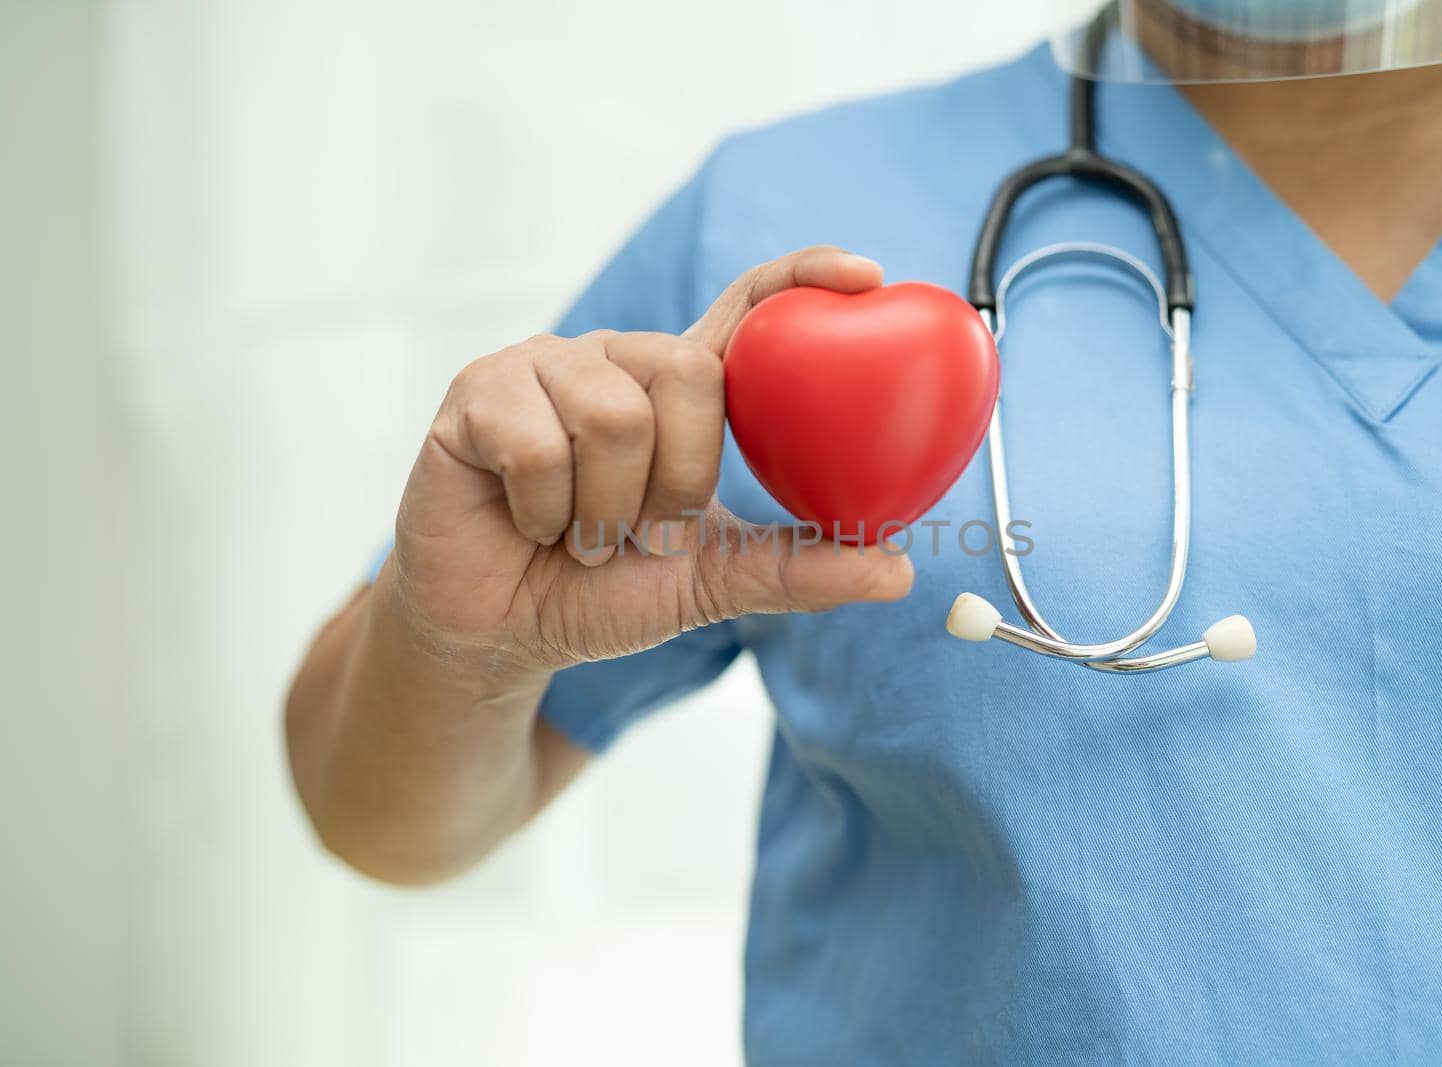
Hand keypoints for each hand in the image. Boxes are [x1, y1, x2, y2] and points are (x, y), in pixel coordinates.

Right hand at [384, 247, 914, 675]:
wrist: (499, 632)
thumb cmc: (600, 591)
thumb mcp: (712, 582)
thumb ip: (797, 570)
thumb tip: (899, 570)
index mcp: (676, 387)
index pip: (745, 308)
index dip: (801, 278)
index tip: (867, 277)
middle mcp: (615, 359)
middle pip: (688, 371)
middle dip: (677, 478)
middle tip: (641, 531)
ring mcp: (542, 366)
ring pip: (614, 413)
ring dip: (605, 508)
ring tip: (580, 534)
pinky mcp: (476, 391)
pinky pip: (540, 445)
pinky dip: (545, 513)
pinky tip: (528, 522)